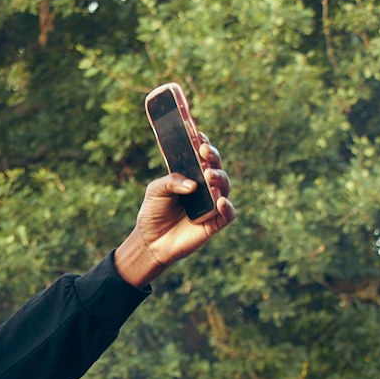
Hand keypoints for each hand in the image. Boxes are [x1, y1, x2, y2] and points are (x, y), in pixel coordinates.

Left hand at [113, 111, 235, 286]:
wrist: (150, 242)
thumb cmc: (153, 213)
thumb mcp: (155, 191)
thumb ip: (171, 181)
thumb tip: (192, 184)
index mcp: (190, 175)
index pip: (201, 156)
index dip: (202, 143)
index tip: (198, 136)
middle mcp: (204, 186)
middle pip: (216, 167)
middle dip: (212, 157)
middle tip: (204, 152)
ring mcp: (211, 203)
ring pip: (224, 186)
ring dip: (219, 178)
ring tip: (209, 176)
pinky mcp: (215, 222)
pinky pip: (229, 213)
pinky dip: (227, 207)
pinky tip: (220, 201)